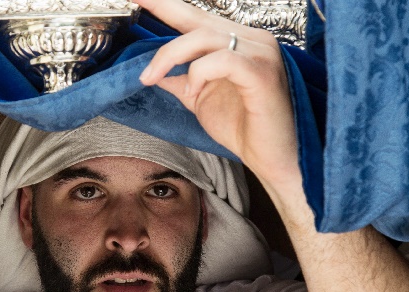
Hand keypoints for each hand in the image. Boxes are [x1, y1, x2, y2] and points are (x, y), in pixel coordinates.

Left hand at [134, 0, 302, 197]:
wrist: (272, 159)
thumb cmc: (245, 128)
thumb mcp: (200, 98)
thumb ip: (180, 79)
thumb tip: (153, 69)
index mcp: (238, 42)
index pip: (196, 16)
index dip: (167, 4)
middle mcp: (252, 40)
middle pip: (198, 20)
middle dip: (162, 11)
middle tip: (135, 6)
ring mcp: (260, 53)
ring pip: (206, 37)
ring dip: (171, 56)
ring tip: (153, 77)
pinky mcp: (263, 73)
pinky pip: (223, 60)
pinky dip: (200, 73)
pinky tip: (193, 91)